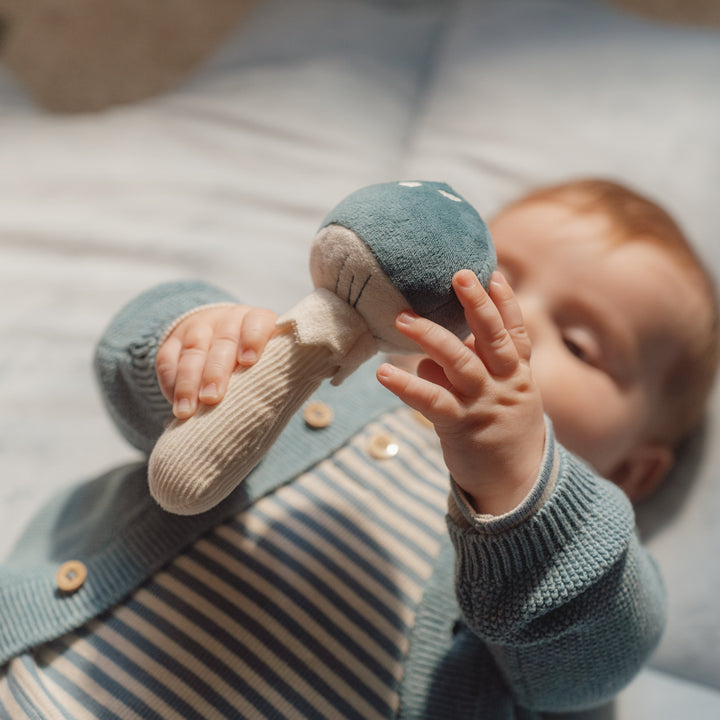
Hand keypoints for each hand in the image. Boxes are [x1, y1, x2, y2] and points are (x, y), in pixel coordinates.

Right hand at [156, 305, 277, 418]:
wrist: (219, 339)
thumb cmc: (254, 361)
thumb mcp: (267, 360)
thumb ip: (271, 372)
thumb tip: (273, 403)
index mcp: (255, 321)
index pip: (256, 322)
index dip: (253, 339)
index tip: (249, 361)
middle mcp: (227, 320)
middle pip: (222, 341)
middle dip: (216, 371)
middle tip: (212, 397)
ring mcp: (198, 329)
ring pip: (192, 351)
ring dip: (188, 382)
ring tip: (188, 410)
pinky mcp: (173, 342)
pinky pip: (167, 360)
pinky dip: (171, 383)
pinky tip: (175, 402)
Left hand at [376, 270, 544, 514]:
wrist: (516, 483)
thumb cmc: (501, 431)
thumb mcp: (502, 396)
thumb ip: (473, 371)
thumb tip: (426, 360)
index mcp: (517, 372)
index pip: (513, 331)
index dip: (504, 302)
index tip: (491, 273)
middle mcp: (504, 383)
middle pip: (492, 337)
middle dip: (476, 305)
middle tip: (458, 276)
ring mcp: (482, 403)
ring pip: (460, 363)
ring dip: (430, 337)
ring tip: (402, 319)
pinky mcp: (460, 426)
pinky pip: (431, 401)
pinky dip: (406, 386)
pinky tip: (384, 373)